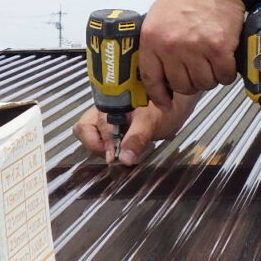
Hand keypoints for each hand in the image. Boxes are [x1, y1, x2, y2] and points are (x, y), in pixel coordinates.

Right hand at [72, 95, 197, 165]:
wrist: (176, 104)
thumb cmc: (164, 108)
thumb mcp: (151, 123)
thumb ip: (136, 140)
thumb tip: (124, 159)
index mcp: (109, 102)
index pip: (89, 126)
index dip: (99, 143)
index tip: (112, 157)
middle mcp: (102, 108)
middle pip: (85, 130)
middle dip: (98, 145)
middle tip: (114, 156)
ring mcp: (104, 116)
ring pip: (88, 132)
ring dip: (99, 146)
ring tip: (115, 153)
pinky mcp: (110, 125)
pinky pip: (98, 136)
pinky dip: (105, 146)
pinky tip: (118, 150)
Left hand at [138, 0, 244, 110]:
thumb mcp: (158, 15)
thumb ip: (153, 44)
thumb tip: (154, 75)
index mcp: (153, 38)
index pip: (151, 78)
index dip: (158, 95)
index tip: (165, 102)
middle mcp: (172, 45)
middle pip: (180, 86)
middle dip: (189, 84)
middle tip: (196, 72)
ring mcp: (196, 48)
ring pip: (203, 84)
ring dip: (209, 78)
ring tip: (210, 64)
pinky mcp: (219, 49)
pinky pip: (223, 77)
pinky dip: (226, 74)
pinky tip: (224, 62)